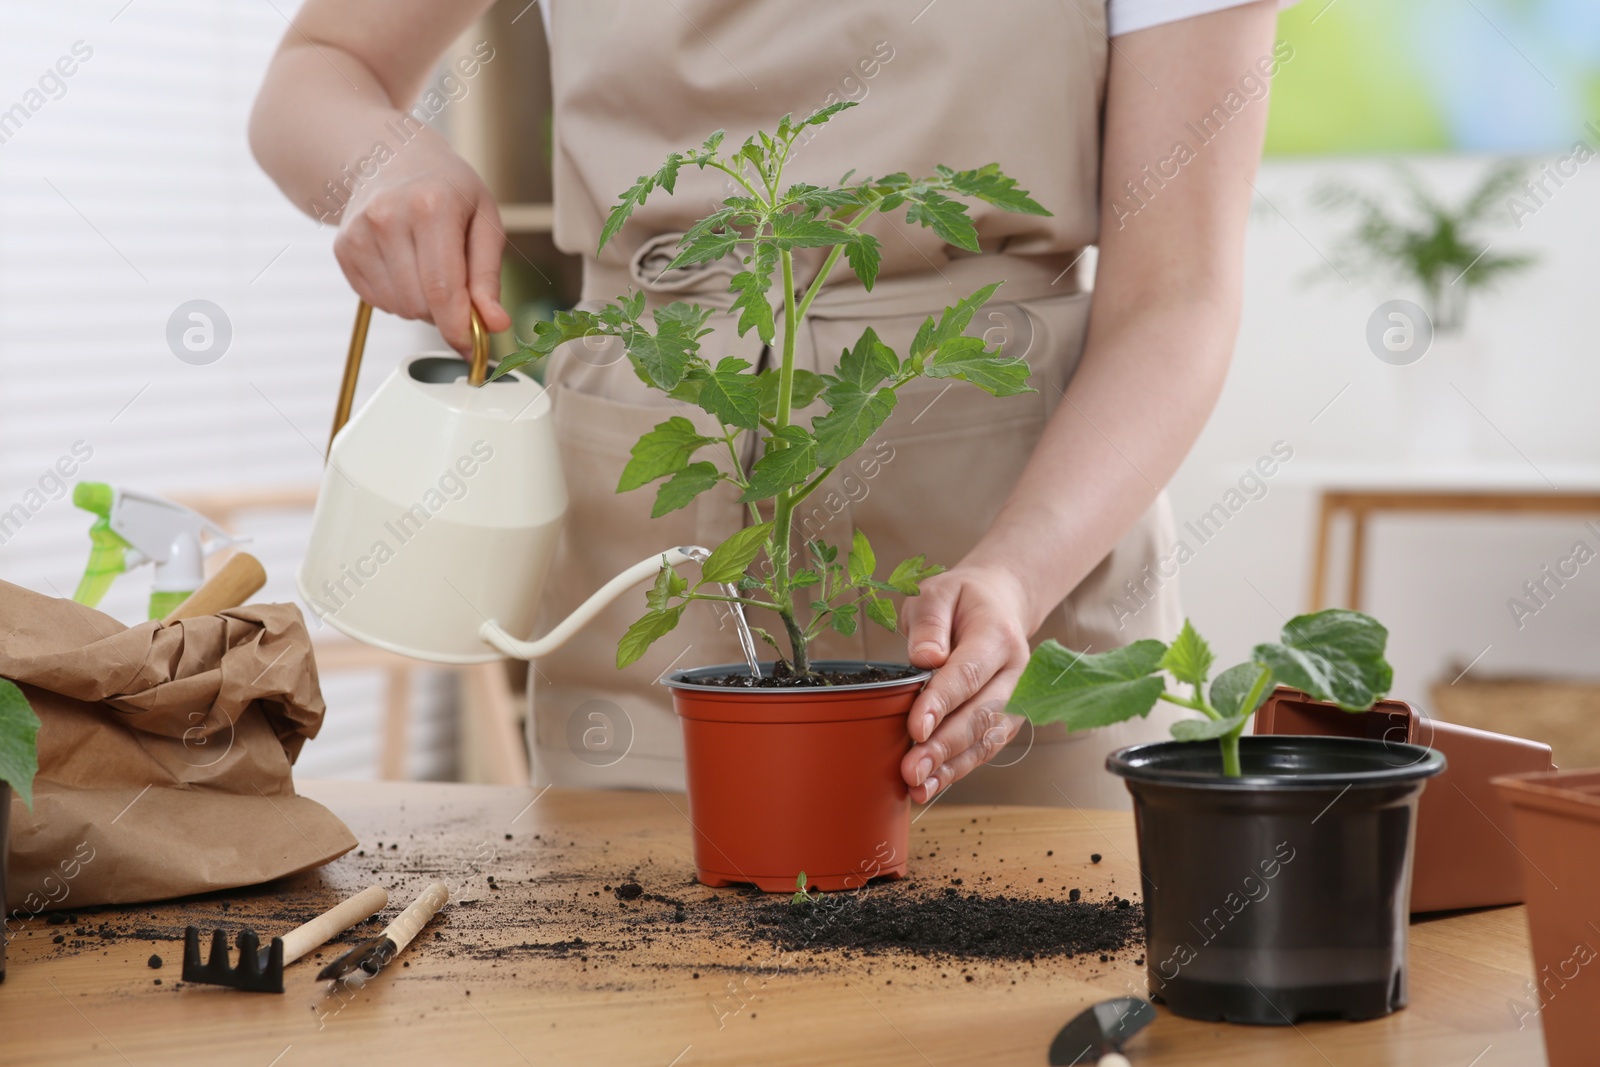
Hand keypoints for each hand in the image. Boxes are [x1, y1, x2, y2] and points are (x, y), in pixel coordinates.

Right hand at [333, 139, 510, 353]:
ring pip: (399, 308)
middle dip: (445, 311)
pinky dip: (398, 297)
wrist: (391, 156)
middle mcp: (387, 217)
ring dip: (421, 305)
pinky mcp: (343, 249)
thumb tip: (494, 324)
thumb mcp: (484, 220)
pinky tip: (405, 265)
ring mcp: (358, 233)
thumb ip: (488, 276)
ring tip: (428, 266)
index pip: (442, 290)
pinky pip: (378, 301)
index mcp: (430, 206)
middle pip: (420, 305)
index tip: (473, 349)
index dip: (459, 329)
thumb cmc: (447, 188)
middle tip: (457, 286)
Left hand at [900, 564, 1033, 802]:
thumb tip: (926, 658)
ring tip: (918, 788)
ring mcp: (1016, 699)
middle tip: (911, 769)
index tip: (917, 727)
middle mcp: (1015, 672)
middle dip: (945, 746)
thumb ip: (929, 623)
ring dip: (952, 767)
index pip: (968, 674)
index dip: (942, 702)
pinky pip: (984, 747)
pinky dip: (958, 769)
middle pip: (981, 715)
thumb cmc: (959, 600)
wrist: (996, 604)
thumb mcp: (937, 593)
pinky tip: (931, 786)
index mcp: (997, 635)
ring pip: (986, 739)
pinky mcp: (1006, 718)